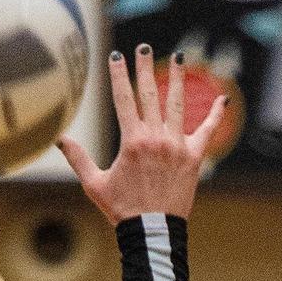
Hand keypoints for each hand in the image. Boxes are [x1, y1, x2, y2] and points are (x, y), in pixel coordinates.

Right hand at [57, 46, 224, 223]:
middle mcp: (156, 138)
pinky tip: (222, 97)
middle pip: (149, 94)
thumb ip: (78, 158)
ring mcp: (177, 146)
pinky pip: (207, 131)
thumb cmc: (122, 210)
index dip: (118, 75)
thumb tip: (58, 139)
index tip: (116, 56)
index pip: (123, 99)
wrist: (152, 234)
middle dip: (144, 67)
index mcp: (132, 141)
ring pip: (177, 104)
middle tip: (143, 46)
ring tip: (179, 57)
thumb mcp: (94, 184)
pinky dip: (215, 113)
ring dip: (177, 78)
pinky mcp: (194, 157)